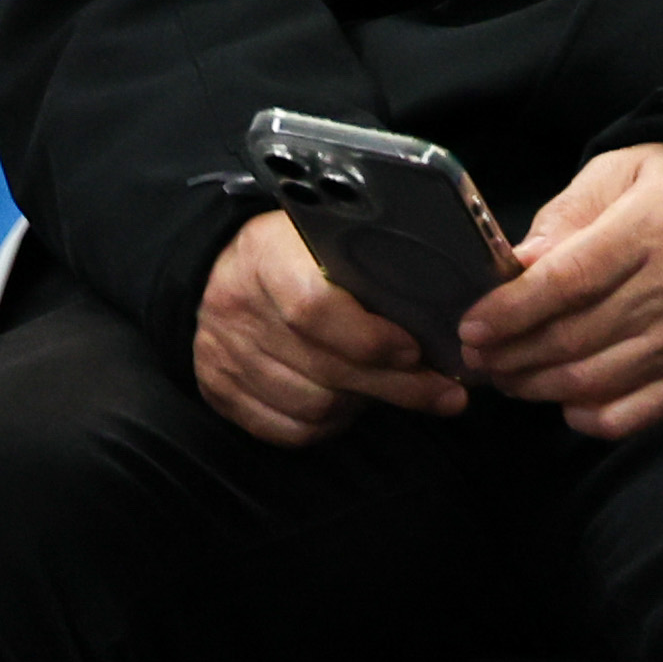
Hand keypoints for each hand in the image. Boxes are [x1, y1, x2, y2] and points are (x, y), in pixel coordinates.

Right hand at [195, 207, 468, 446]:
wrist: (217, 268)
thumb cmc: (295, 249)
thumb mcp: (326, 233)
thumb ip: (371, 260)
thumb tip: (444, 302)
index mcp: (268, 258)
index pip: (315, 309)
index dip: (370, 338)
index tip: (417, 350)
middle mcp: (240, 311)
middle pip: (324, 366)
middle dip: (395, 385)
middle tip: (445, 392)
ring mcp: (225, 356)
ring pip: (311, 404)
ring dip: (363, 403)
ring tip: (397, 387)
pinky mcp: (220, 392)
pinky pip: (286, 428)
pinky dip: (328, 423)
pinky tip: (352, 403)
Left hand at [456, 145, 662, 439]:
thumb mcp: (619, 174)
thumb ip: (565, 216)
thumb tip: (518, 267)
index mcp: (657, 224)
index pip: (568, 280)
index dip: (511, 310)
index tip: (472, 326)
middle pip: (573, 336)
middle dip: (511, 353)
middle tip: (479, 355)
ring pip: (592, 380)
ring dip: (536, 386)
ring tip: (509, 375)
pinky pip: (631, 414)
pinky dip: (587, 416)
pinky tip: (565, 399)